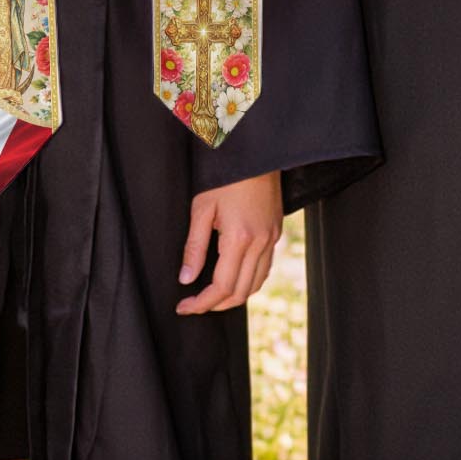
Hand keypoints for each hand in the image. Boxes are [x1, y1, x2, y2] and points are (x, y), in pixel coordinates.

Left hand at [175, 170, 282, 314]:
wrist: (256, 152)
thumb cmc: (226, 176)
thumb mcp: (202, 209)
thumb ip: (194, 247)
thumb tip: (186, 278)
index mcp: (240, 238)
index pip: (221, 287)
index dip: (201, 303)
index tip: (184, 307)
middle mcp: (260, 242)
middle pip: (240, 291)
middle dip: (215, 305)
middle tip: (194, 304)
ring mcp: (271, 237)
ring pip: (256, 283)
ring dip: (233, 296)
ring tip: (212, 296)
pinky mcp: (276, 231)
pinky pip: (264, 268)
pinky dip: (249, 281)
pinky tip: (234, 277)